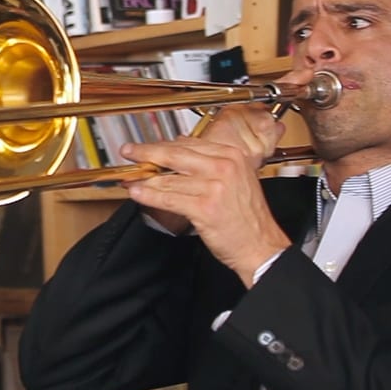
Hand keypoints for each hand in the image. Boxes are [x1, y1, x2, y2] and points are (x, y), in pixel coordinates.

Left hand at [121, 111, 291, 284]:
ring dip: (145, 180)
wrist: (261, 246)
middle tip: (129, 151)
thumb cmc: (247, 217)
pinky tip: (138, 193)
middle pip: (175, 155)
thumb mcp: (236, 179)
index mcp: (232, 156)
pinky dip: (150, 196)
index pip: (189, 144)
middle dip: (147, 152)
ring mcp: (214, 186)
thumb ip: (210, 163)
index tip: (147, 146)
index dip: (163, 145)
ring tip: (130, 179)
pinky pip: (169, 198)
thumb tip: (179, 146)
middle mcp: (224, 167)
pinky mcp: (205, 207)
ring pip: (169, 179)